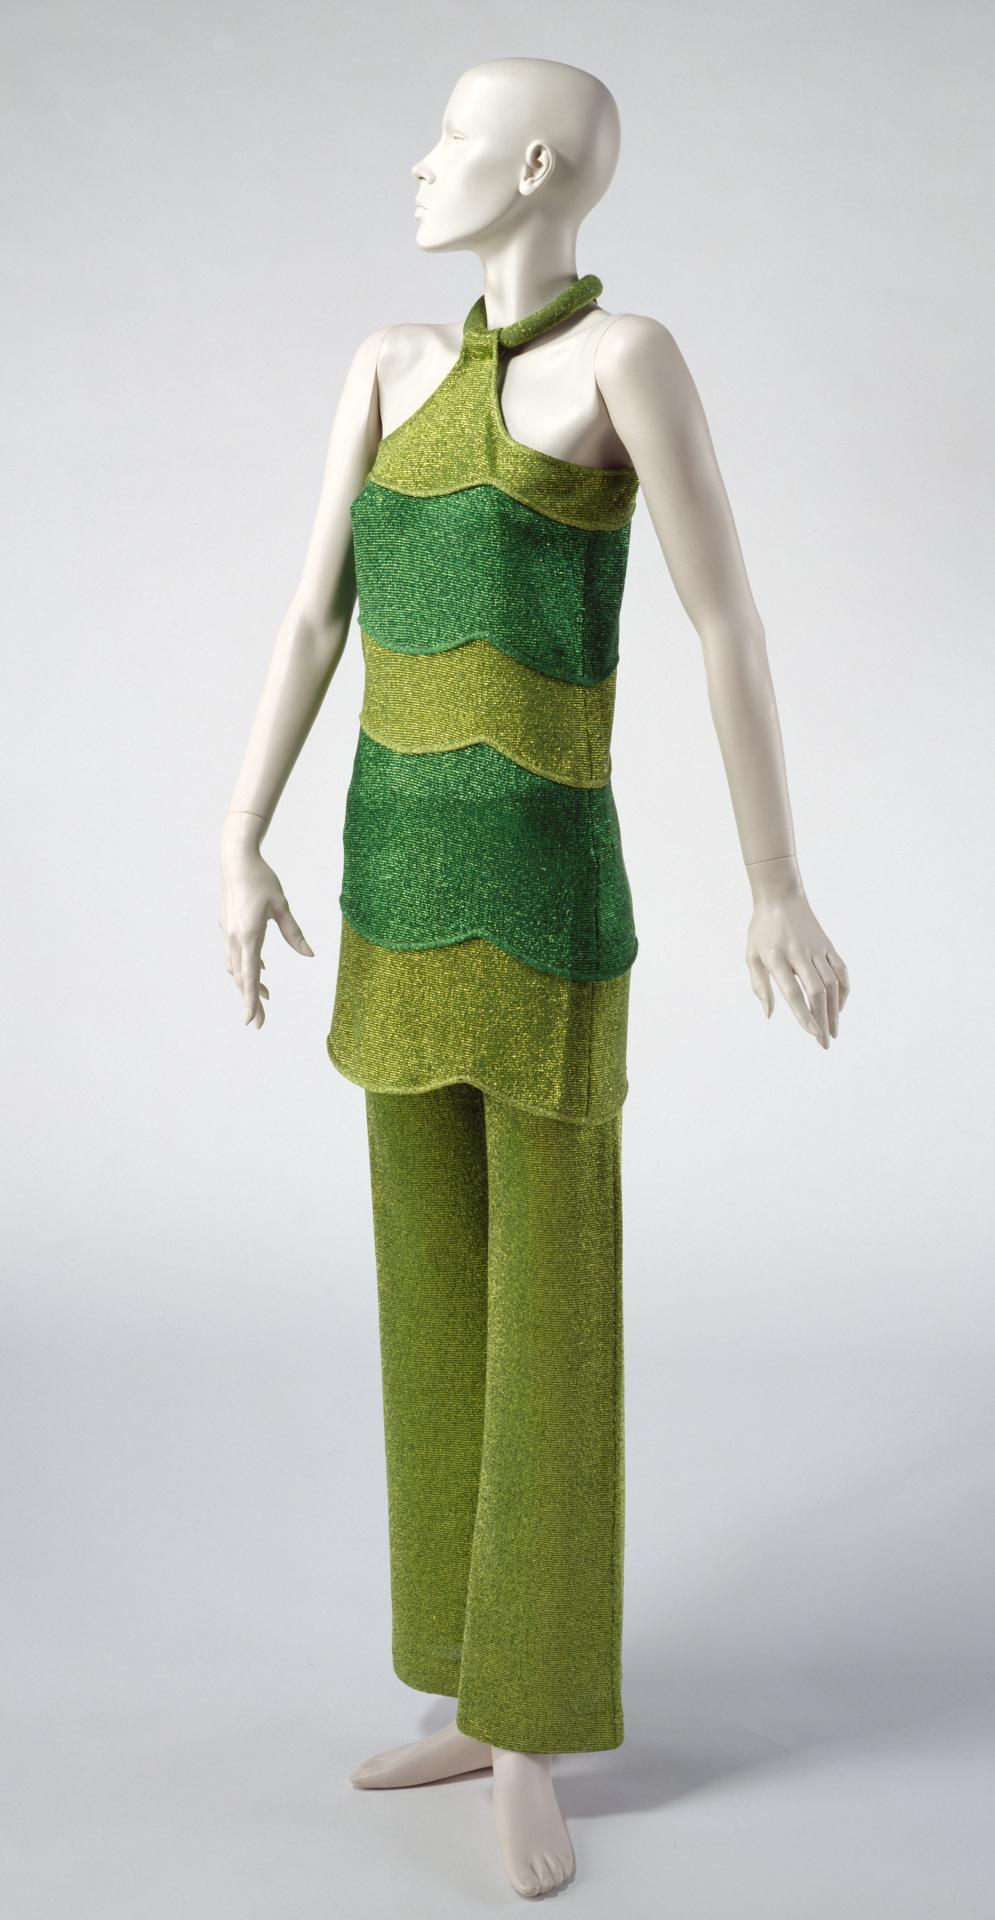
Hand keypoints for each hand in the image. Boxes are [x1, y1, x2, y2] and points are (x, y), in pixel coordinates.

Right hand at [218, 821, 313, 1028]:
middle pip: (240, 978)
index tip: (252, 1021)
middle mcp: (234, 937)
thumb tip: (309, 954)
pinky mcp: (227, 925)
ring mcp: (228, 931)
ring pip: (235, 967)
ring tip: (264, 996)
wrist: (236, 858)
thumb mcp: (282, 907)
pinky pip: (234, 953)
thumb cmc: (261, 879)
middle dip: (250, 999)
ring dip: (247, 983)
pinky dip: (244, 965)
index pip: (250, 977)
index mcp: (249, 935)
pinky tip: (259, 966)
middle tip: (260, 1021)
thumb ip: (294, 933)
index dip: (251, 1001)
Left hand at [746, 875, 848, 1047]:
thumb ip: (759, 985)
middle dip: (822, 1020)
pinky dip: (843, 990)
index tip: (812, 1034)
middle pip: (816, 992)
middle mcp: (799, 954)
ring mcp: (816, 949)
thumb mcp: (751, 956)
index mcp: (776, 957)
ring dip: (835, 1010)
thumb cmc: (762, 930)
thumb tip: (769, 1014)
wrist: (781, 897)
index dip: (804, 1015)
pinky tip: (840, 1007)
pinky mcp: (827, 945)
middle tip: (825, 1042)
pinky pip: (841, 971)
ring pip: (832, 984)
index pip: (794, 992)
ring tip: (833, 1031)